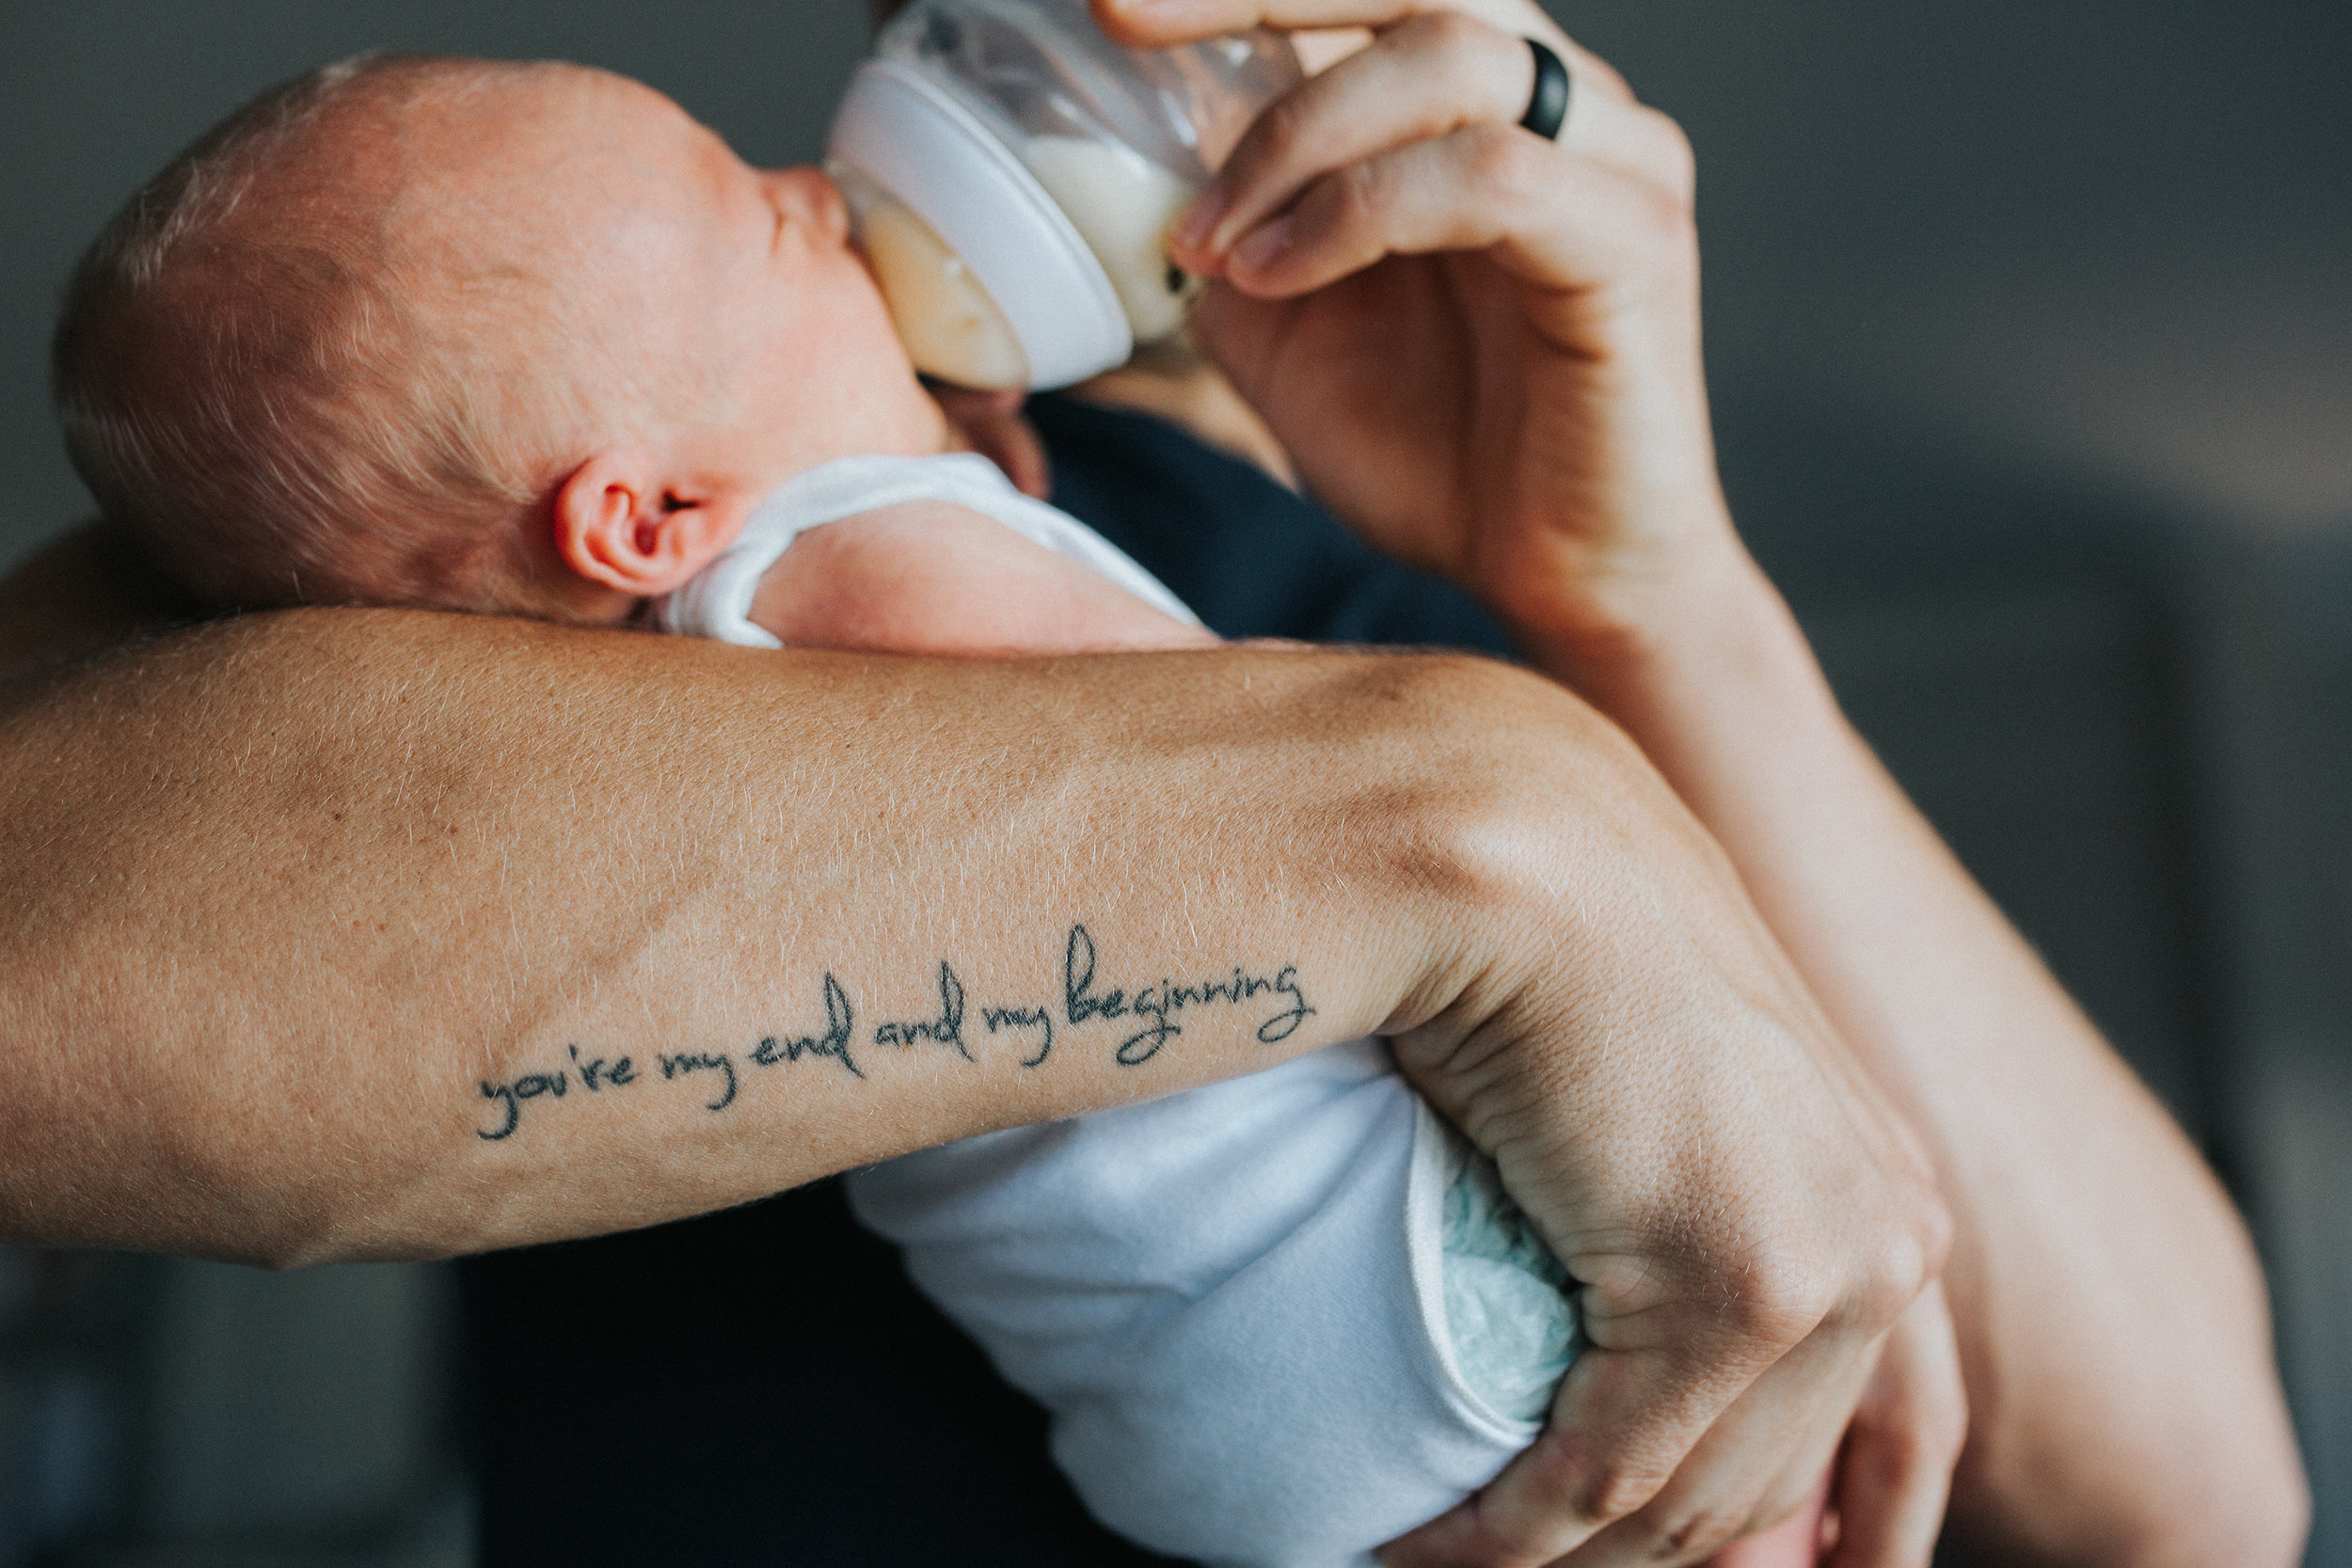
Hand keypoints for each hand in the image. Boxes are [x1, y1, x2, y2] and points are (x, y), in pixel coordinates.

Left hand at [1100, 0, 1737, 667]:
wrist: (1558, 583)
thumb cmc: (1438, 453)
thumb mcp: (1284, 331)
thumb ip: (1230, 229)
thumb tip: (1133, 164)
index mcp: (1482, 99)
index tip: (1111, 3)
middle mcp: (1561, 100)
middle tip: (1122, 18)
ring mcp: (1614, 161)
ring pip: (1450, 51)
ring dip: (1295, 138)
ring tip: (1210, 242)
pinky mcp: (1633, 244)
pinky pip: (1490, 178)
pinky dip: (1358, 213)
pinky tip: (1277, 276)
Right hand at [1284, 668, 1946, 1567]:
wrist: (1510, 841)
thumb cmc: (1550, 925)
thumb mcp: (1658, 1069)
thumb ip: (1682, 1178)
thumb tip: (1608, 1260)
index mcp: (1882, 1184)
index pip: (1900, 1422)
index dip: (1826, 1524)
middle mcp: (1888, 1230)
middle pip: (1779, 1481)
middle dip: (1655, 1553)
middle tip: (1519, 1556)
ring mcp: (1827, 1260)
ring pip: (1692, 1497)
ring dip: (1563, 1554)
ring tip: (1444, 1551)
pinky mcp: (1734, 1287)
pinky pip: (1605, 1476)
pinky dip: (1506, 1531)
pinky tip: (1427, 1542)